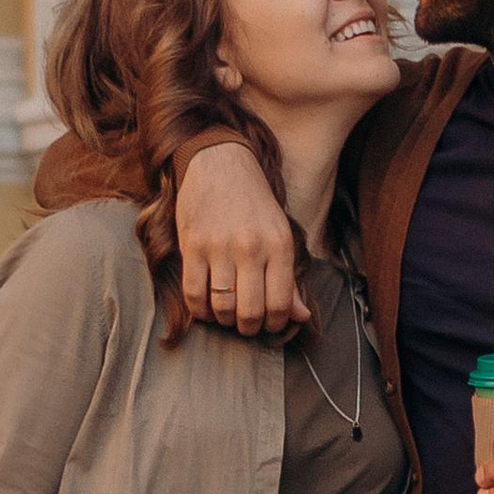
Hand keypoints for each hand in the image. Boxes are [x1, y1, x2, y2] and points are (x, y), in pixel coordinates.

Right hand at [177, 137, 303, 337]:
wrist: (221, 165)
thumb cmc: (254, 205)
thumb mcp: (280, 236)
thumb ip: (290, 280)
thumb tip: (301, 318)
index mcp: (280, 245)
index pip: (280, 305)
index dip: (274, 325)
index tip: (268, 325)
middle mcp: (251, 247)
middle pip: (250, 312)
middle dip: (249, 328)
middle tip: (246, 324)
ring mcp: (219, 247)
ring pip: (222, 307)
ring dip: (224, 320)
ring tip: (226, 314)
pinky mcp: (192, 245)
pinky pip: (194, 294)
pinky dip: (200, 310)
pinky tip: (206, 306)